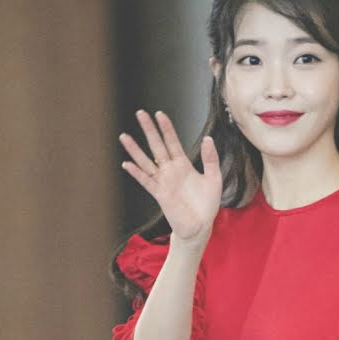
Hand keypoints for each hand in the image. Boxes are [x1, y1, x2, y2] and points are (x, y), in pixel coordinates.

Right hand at [119, 110, 221, 245]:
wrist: (200, 226)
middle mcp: (171, 171)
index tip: (160, 114)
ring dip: (135, 149)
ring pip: (146, 161)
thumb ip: (210, 159)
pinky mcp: (160, 194)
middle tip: (140, 113)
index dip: (166, 128)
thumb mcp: (214, 178)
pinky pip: (146, 181)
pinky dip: (136, 172)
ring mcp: (163, 182)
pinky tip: (126, 164)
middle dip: (149, 130)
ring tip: (124, 136)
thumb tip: (208, 139)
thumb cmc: (207, 204)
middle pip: (157, 146)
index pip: (172, 141)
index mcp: (184, 165)